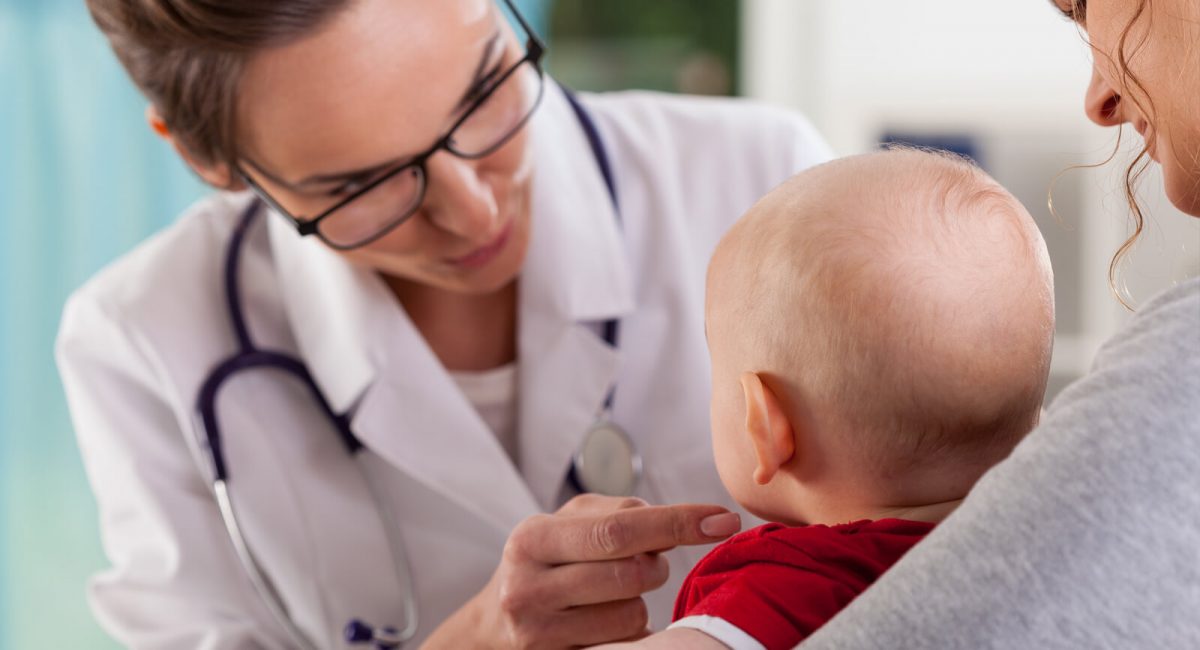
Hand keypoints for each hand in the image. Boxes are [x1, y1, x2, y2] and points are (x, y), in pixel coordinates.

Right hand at [424, 494, 740, 649]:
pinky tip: (603, 622)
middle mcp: (529, 587)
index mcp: (534, 539)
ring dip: (640, 602)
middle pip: (632, 573)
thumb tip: (676, 526)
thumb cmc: (544, 563)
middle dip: (657, 565)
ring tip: (612, 594)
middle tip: (645, 562)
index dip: (679, 522)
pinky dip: (630, 632)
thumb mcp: (567, 526)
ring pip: (633, 615)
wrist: (492, 625)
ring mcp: (539, 633)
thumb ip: (618, 516)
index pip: (619, 528)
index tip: (724, 519)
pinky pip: (626, 646)